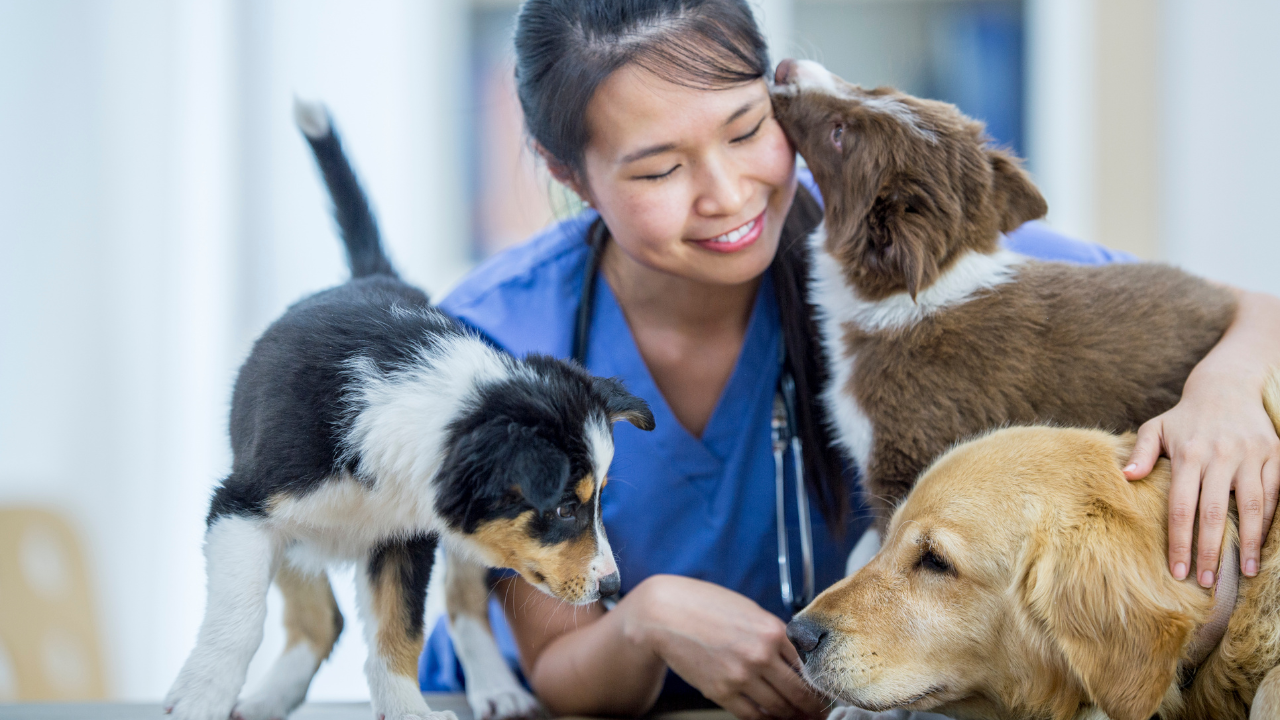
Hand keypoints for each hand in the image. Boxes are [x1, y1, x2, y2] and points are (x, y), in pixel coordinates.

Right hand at [620, 575, 829, 719]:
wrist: (665, 614)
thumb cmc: (706, 606)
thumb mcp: (749, 611)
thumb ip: (774, 634)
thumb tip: (798, 656)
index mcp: (772, 631)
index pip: (809, 667)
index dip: (821, 684)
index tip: (826, 693)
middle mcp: (760, 655)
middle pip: (799, 693)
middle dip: (813, 708)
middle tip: (820, 713)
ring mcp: (741, 677)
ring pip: (779, 709)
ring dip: (793, 717)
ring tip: (800, 718)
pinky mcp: (721, 692)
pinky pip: (753, 716)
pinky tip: (772, 718)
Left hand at [1125, 363, 1279, 585]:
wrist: (1226, 387)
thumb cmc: (1185, 416)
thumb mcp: (1157, 428)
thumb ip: (1142, 453)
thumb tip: (1126, 477)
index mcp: (1188, 454)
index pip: (1180, 507)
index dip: (1179, 541)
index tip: (1178, 571)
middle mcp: (1220, 456)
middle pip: (1214, 513)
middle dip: (1210, 551)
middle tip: (1206, 582)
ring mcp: (1250, 455)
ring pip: (1251, 507)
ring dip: (1249, 543)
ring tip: (1245, 573)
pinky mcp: (1274, 454)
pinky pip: (1273, 494)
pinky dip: (1268, 521)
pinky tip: (1261, 545)